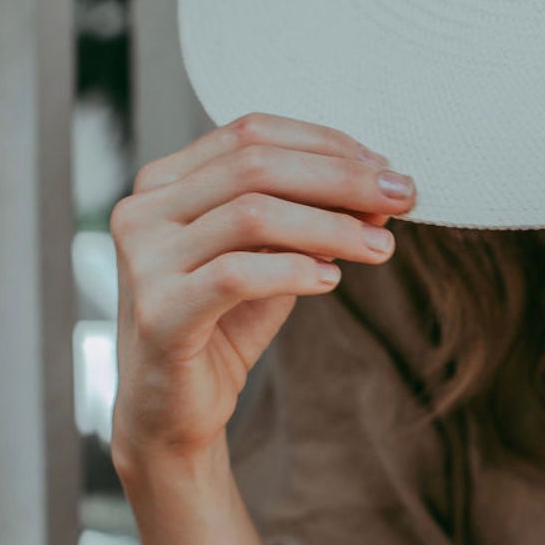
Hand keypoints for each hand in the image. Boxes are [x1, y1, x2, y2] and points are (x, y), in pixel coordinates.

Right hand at [108, 113, 418, 470]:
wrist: (171, 410)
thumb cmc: (222, 327)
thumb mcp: (274, 259)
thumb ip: (311, 218)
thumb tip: (381, 187)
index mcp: (164, 183)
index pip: (250, 134)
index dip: (324, 144)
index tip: (384, 167)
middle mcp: (143, 211)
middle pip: (255, 166)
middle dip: (340, 178)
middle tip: (402, 196)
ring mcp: (144, 261)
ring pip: (252, 215)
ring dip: (330, 226)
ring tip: (380, 246)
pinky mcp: (159, 313)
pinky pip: (237, 275)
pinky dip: (295, 271)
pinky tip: (332, 280)